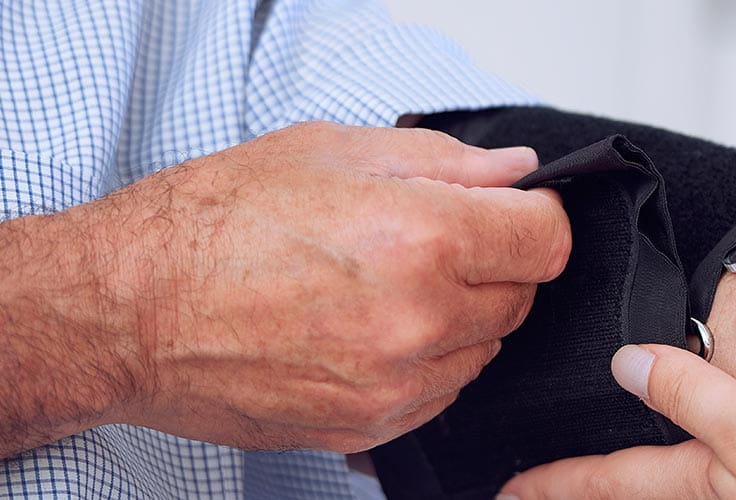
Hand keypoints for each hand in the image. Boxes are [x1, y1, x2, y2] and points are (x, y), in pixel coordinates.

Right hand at [62, 122, 569, 451]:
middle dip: (491, 264)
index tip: (511, 211)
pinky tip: (364, 331)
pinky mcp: (370, 427)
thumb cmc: (209, 223)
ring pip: (484, 349)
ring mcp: (396, 383)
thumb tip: (513, 171)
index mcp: (421, 239)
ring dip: (458, 317)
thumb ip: (443, 161)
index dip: (533, 218)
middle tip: (426, 242)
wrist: (125, 311)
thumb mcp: (330, 151)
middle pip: (520, 296)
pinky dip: (424, 363)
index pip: (546, 241)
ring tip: (382, 287)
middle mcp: (419, 319)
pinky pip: (441, 392)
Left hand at [498, 345, 735, 499]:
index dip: (546, 482)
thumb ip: (692, 394)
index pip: (601, 483)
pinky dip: (676, 487)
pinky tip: (695, 476)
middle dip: (583, 494)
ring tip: (604, 484)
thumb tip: (625, 364)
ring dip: (626, 491)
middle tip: (534, 492)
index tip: (503, 487)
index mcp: (696, 486)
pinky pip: (705, 495)